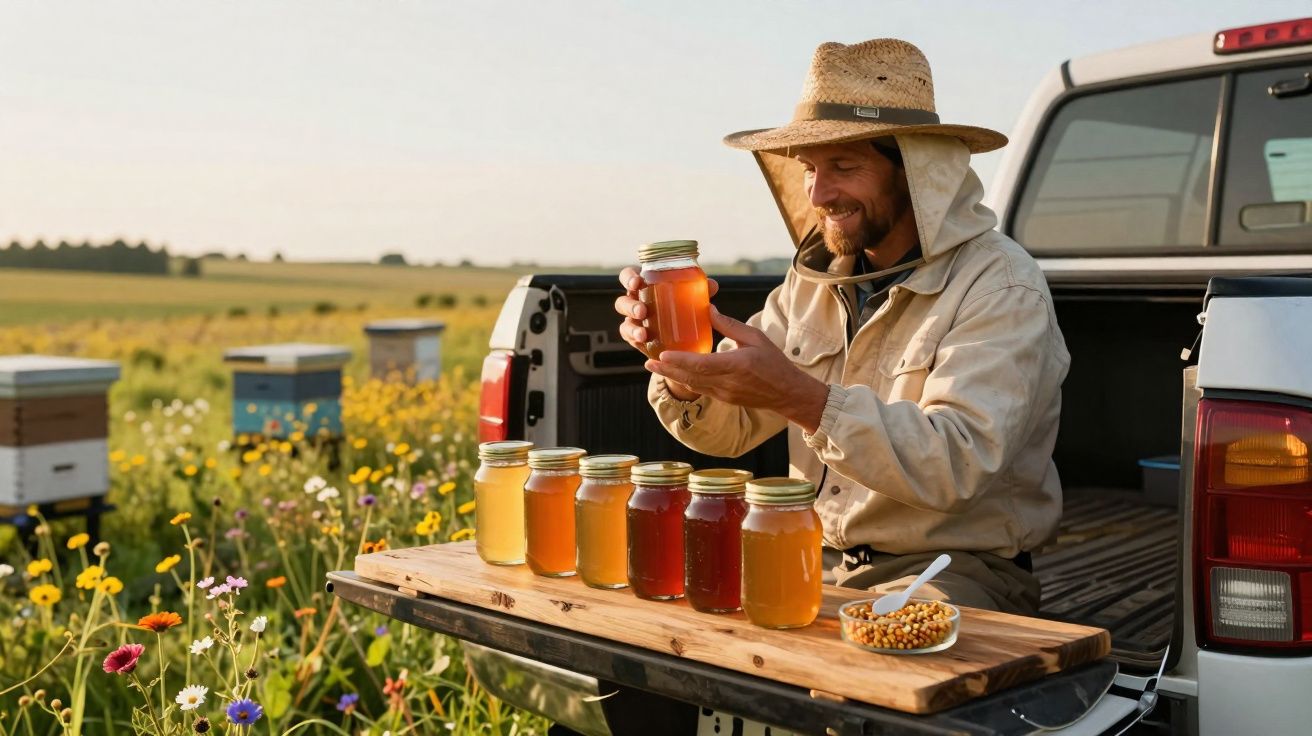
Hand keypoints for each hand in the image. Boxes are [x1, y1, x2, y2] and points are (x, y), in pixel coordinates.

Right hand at [614, 267, 717, 399]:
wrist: (683, 336)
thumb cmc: (683, 306)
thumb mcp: (691, 297)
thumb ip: (700, 291)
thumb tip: (711, 286)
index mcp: (644, 287)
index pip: (628, 277)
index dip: (628, 278)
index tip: (637, 282)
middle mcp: (635, 303)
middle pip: (622, 301)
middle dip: (630, 306)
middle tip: (643, 311)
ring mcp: (634, 323)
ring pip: (625, 323)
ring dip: (632, 327)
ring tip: (643, 333)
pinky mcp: (637, 340)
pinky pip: (630, 340)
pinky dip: (636, 340)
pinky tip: (644, 342)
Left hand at [645, 307, 829, 432]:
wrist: (787, 393)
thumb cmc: (774, 362)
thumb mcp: (755, 338)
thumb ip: (730, 325)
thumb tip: (708, 309)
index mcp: (736, 366)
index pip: (702, 365)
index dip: (680, 361)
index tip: (663, 355)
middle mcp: (727, 383)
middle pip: (691, 378)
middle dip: (667, 371)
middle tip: (648, 362)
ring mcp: (724, 394)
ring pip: (693, 385)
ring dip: (672, 377)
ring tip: (655, 367)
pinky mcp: (723, 399)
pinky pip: (700, 389)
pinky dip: (685, 381)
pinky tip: (675, 373)